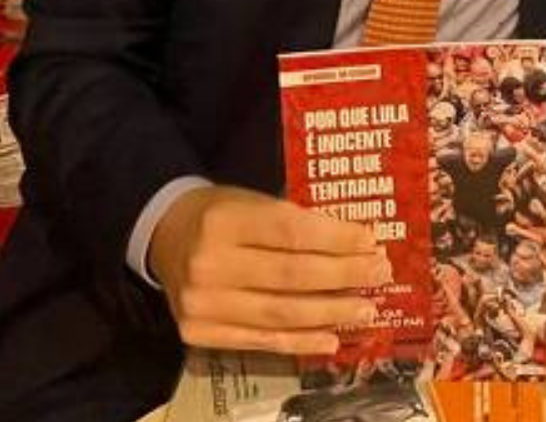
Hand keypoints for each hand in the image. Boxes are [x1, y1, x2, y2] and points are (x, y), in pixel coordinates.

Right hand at [147, 184, 391, 352]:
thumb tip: (358, 244)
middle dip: (344, 276)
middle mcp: (209, 264)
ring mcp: (202, 303)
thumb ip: (297, 222)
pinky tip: (331, 338)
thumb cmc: (222, 216)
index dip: (336, 239)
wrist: (165, 237)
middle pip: (291, 275)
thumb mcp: (254, 203)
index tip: (371, 242)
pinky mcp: (199, 333)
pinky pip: (261, 341)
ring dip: (331, 313)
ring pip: (281, 313)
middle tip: (380, 274)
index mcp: (224, 221)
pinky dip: (300, 342)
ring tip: (365, 309)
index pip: (291, 232)